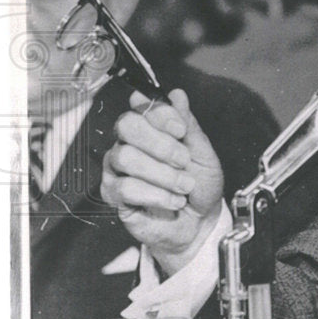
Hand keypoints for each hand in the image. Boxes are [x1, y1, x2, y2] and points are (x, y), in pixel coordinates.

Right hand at [102, 88, 223, 275]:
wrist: (199, 223)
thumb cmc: (200, 187)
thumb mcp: (204, 153)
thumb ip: (189, 125)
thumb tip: (177, 95)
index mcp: (152, 129)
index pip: (143, 107)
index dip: (161, 115)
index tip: (181, 130)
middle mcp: (130, 144)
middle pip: (126, 125)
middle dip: (159, 143)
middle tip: (183, 160)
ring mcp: (118, 169)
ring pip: (126, 157)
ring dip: (162, 174)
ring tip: (183, 186)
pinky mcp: (114, 194)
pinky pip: (125, 187)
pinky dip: (156, 195)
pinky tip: (172, 201)